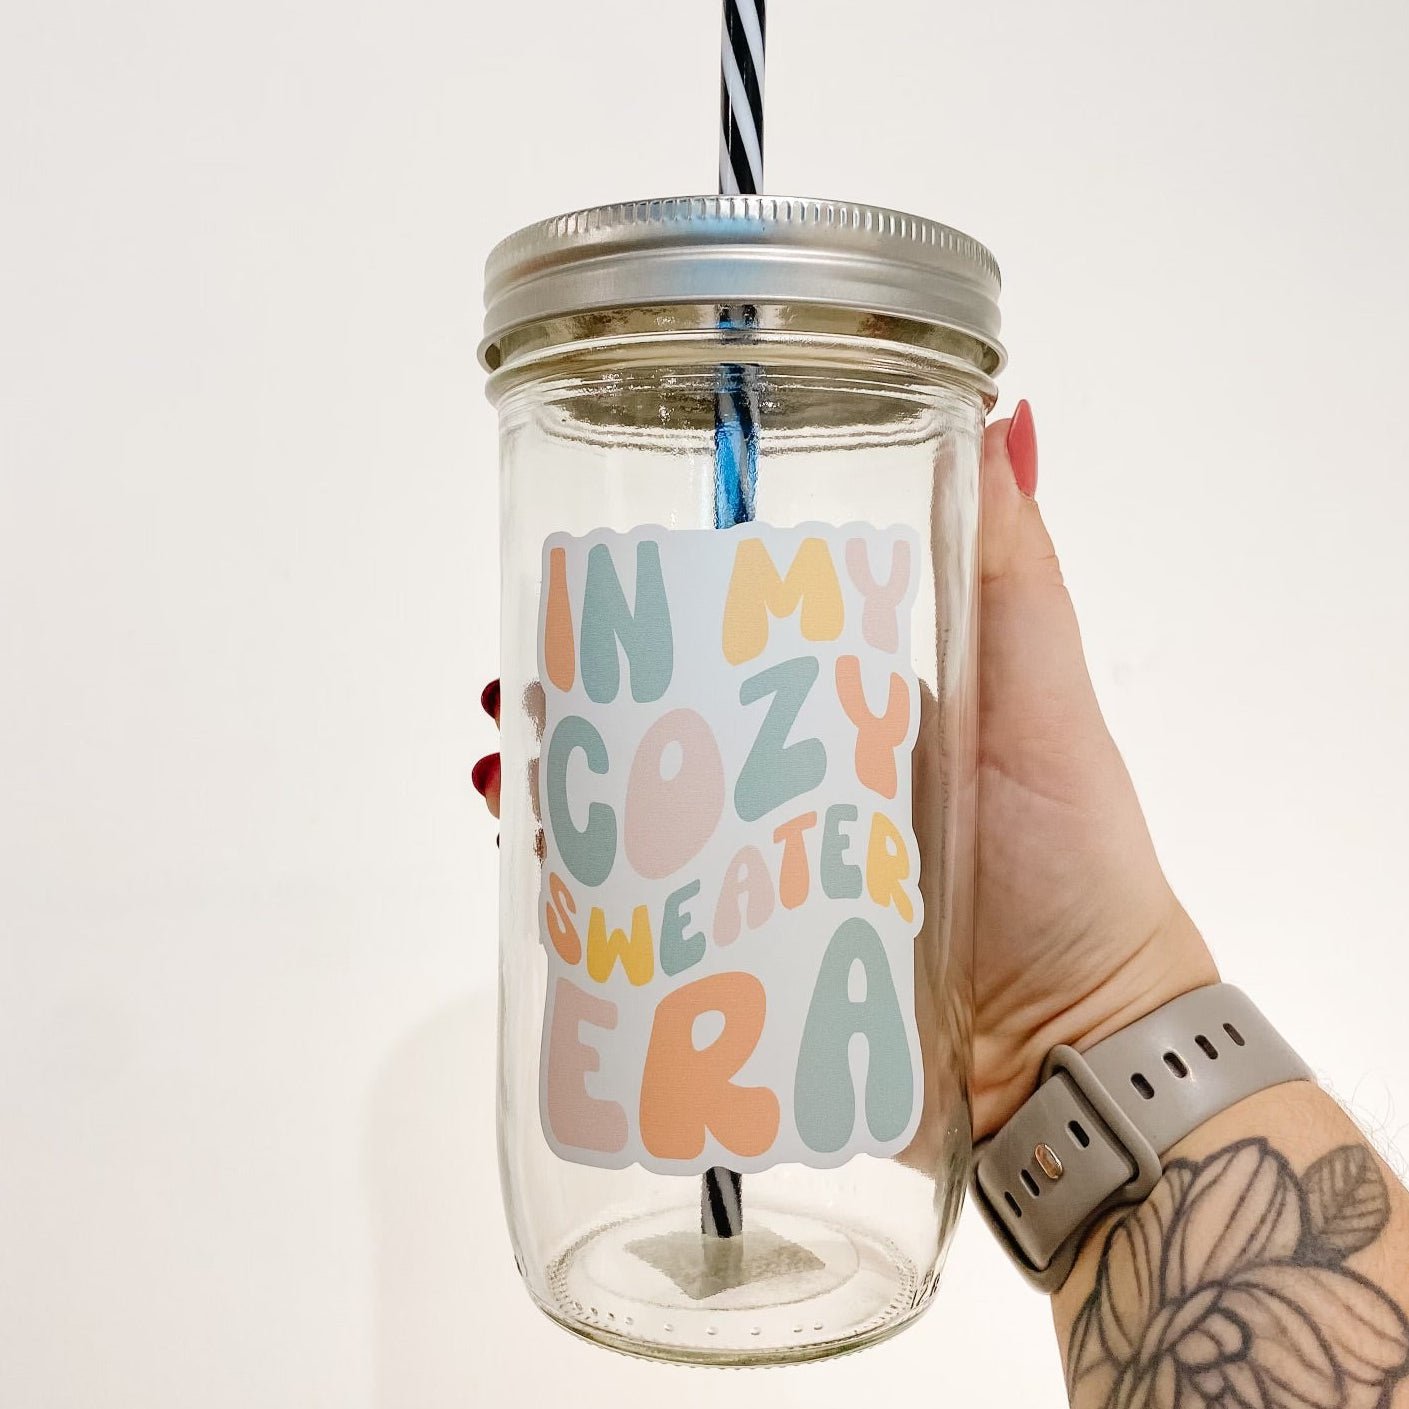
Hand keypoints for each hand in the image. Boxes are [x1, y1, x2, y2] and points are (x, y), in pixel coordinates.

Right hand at [474, 400, 1217, 1140]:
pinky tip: (534, 863)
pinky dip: (583, 892)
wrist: (1077, 1044)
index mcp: (849, 712)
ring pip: (642, 821)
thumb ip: (1012, 570)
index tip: (582, 588)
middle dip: (580, 701)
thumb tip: (1012, 417)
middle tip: (521, 688)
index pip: (733, 644)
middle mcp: (797, 789)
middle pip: (666, 731)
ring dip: (565, 789)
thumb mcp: (1043, 695)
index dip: (652, 612)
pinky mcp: (752, 963)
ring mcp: (767, 878)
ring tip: (510, 764)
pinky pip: (649, 921)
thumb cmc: (1072, 862)